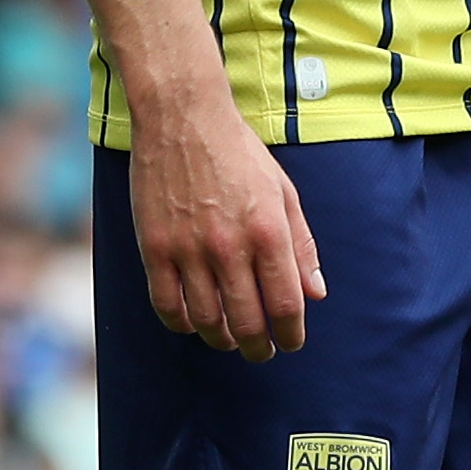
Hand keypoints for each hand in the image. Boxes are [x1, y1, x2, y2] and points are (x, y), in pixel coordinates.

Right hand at [128, 87, 323, 359]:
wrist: (183, 117)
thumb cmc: (239, 153)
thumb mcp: (283, 193)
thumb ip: (302, 245)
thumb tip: (316, 293)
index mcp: (268, 232)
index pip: (285, 305)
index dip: (291, 333)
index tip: (290, 342)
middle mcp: (229, 245)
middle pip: (247, 321)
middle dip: (258, 347)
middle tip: (260, 352)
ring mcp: (188, 249)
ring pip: (207, 320)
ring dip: (221, 338)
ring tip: (228, 338)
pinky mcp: (154, 247)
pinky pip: (167, 304)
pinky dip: (182, 323)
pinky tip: (193, 322)